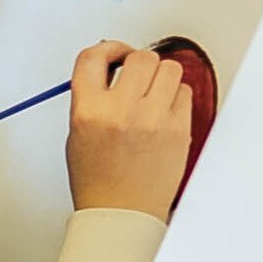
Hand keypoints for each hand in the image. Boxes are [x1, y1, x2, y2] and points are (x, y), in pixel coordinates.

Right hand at [65, 40, 195, 216]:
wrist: (121, 212)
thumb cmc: (97, 178)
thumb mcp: (77, 132)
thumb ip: (92, 96)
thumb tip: (112, 65)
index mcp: (88, 112)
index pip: (93, 58)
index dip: (106, 49)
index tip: (112, 54)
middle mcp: (122, 111)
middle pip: (140, 57)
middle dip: (137, 61)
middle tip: (133, 73)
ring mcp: (154, 119)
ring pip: (169, 69)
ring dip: (160, 75)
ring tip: (150, 93)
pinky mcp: (180, 128)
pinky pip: (185, 93)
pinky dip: (175, 97)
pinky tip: (162, 112)